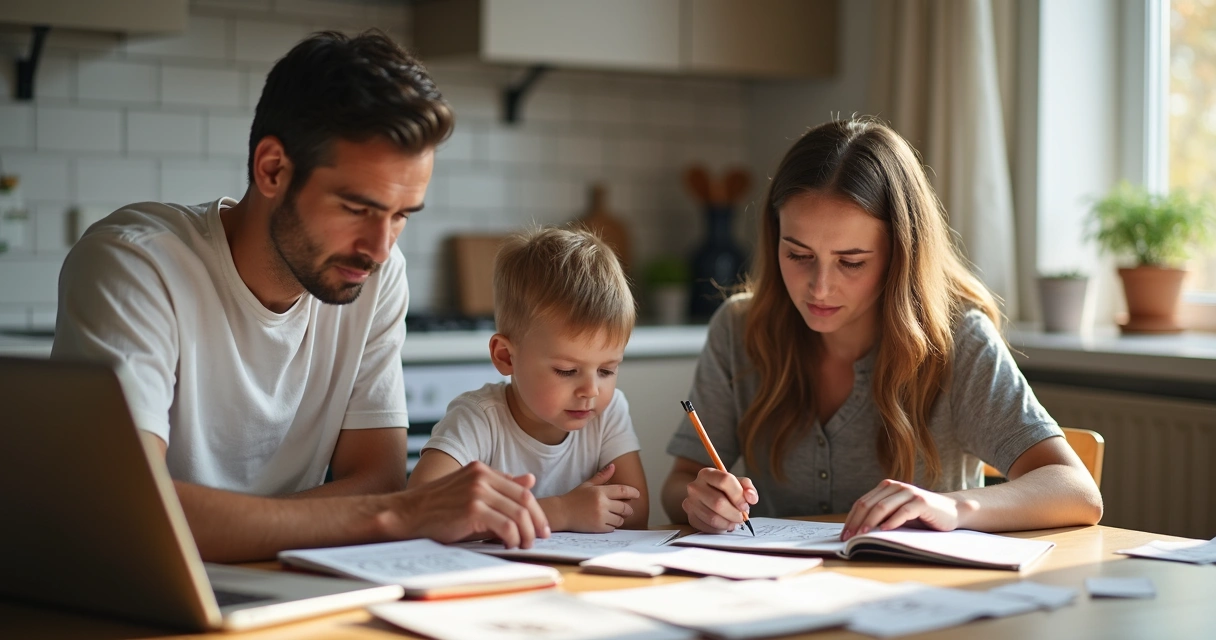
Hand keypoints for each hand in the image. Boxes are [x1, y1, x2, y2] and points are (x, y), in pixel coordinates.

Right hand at [390, 461, 549, 547]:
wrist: (405, 514)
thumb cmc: (434, 507)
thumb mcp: (468, 490)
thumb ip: (498, 485)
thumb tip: (530, 479)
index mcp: (481, 470)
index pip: (521, 489)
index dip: (535, 509)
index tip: (540, 526)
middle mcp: (481, 476)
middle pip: (524, 499)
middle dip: (537, 521)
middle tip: (540, 537)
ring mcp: (477, 491)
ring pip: (518, 513)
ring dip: (526, 533)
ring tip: (525, 545)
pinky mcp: (472, 509)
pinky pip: (505, 526)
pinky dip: (513, 538)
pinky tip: (510, 545)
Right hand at [552, 464, 640, 532]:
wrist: (562, 512)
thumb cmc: (574, 498)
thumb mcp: (587, 485)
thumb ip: (602, 476)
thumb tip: (613, 466)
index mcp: (600, 491)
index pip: (623, 491)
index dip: (633, 492)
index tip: (637, 494)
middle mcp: (602, 504)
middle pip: (625, 507)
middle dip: (628, 509)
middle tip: (626, 509)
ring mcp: (600, 516)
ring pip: (620, 519)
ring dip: (620, 518)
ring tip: (613, 515)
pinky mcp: (598, 527)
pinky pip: (612, 528)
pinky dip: (611, 525)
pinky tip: (605, 521)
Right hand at [681, 467, 757, 532]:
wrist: (708, 500)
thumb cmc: (724, 491)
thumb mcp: (737, 484)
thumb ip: (747, 487)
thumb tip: (751, 497)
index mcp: (707, 474)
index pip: (724, 480)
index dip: (738, 495)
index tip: (745, 505)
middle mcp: (695, 487)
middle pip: (718, 502)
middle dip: (734, 513)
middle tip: (741, 516)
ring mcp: (690, 503)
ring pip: (713, 517)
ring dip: (729, 522)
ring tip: (735, 521)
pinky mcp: (691, 517)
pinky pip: (708, 527)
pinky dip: (720, 528)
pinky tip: (725, 524)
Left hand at [842, 479, 970, 539]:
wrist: (951, 511)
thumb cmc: (921, 516)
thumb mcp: (897, 514)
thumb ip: (880, 516)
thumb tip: (856, 531)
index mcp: (886, 487)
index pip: (862, 503)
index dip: (851, 518)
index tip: (844, 535)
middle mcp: (895, 486)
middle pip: (869, 504)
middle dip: (856, 522)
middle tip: (849, 538)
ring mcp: (909, 492)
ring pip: (882, 507)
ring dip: (870, 522)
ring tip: (862, 534)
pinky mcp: (921, 501)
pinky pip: (903, 511)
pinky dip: (892, 521)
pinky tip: (884, 530)